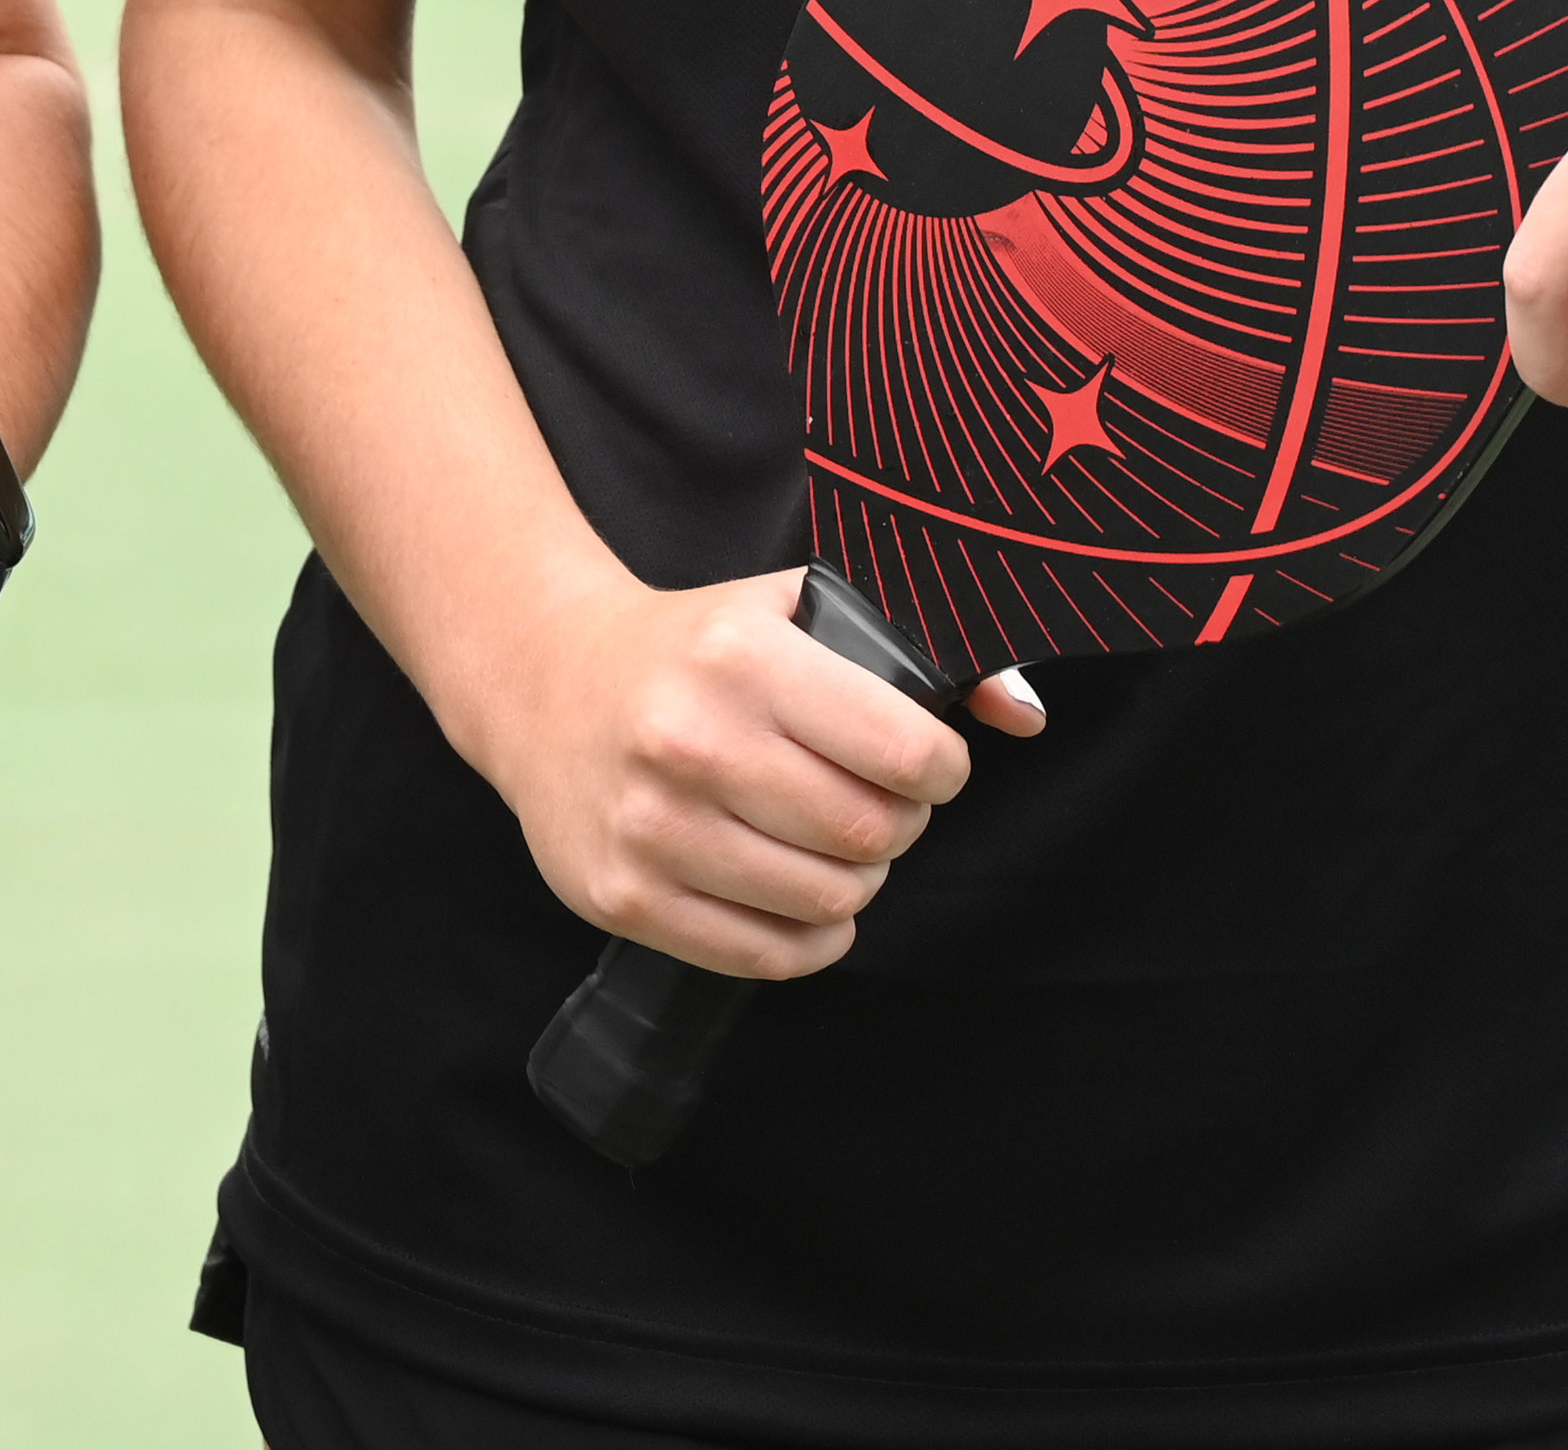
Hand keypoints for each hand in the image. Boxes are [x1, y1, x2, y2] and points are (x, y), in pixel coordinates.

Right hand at [432, 564, 1012, 981]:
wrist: (543, 679)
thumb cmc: (696, 647)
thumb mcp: (795, 610)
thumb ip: (917, 650)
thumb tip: (1024, 715)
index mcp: (741, 658)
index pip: (905, 752)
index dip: (942, 768)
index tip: (928, 763)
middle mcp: (690, 742)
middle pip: (869, 834)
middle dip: (899, 826)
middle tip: (879, 803)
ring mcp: (649, 827)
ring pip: (826, 903)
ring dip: (854, 880)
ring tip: (830, 841)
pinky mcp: (622, 896)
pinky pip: (765, 957)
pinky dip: (808, 939)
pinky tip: (797, 892)